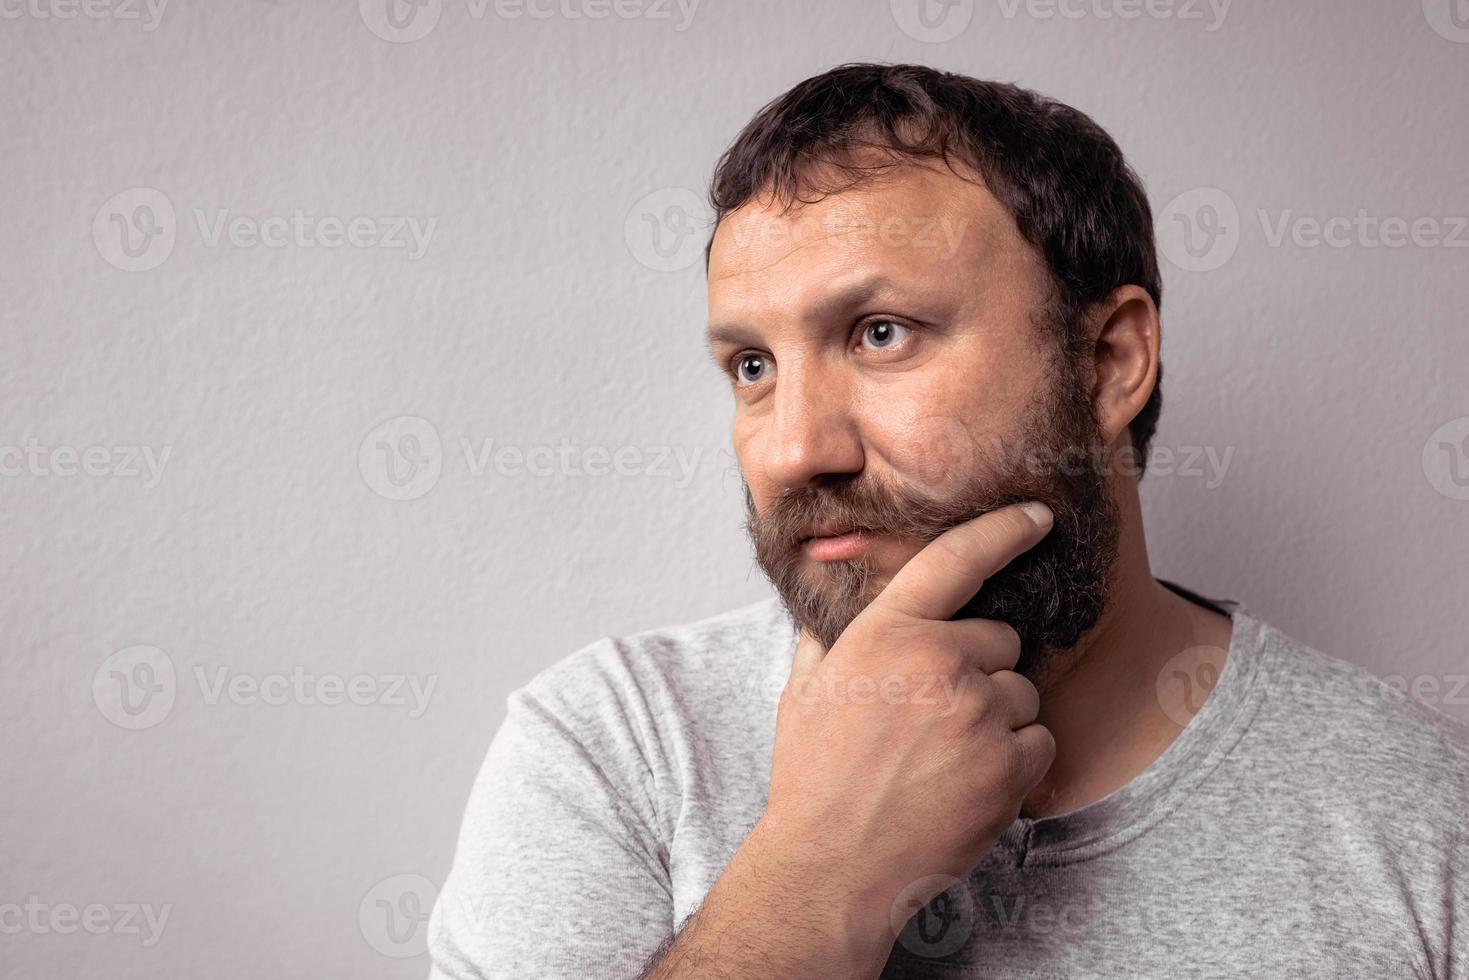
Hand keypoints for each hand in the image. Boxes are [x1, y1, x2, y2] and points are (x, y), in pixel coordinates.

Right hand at [755, 501, 1058, 936]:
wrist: (832, 865)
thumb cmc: (813, 778)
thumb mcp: (805, 691)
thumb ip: (829, 640)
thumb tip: (837, 610)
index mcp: (886, 631)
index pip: (956, 558)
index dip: (1003, 529)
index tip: (1037, 516)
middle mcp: (936, 659)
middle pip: (1000, 640)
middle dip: (979, 671)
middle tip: (933, 719)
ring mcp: (977, 712)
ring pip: (1020, 694)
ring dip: (997, 721)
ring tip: (943, 760)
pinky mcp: (1007, 765)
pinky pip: (1039, 743)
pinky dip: (1015, 764)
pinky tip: (967, 785)